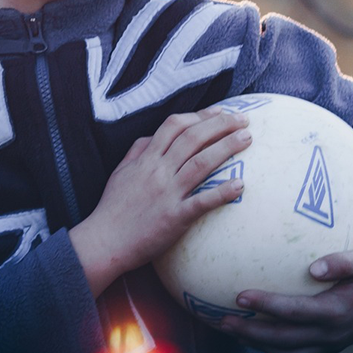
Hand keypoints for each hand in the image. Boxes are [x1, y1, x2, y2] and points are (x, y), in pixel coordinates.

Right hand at [70, 106, 250, 297]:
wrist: (105, 241)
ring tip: (247, 138)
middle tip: (243, 119)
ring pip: (200, 163)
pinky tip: (240, 185)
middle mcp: (158, 171)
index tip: (220, 111)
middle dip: (220, 125)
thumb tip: (152, 137)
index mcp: (146, 159)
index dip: (199, 115)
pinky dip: (222, 192)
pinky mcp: (174, 217)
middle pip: (192, 138)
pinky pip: (201, 202)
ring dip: (226, 148)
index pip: (174, 126)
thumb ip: (137, 151)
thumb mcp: (120, 172)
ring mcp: (167, 193)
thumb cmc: (112, 208)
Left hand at [216, 249, 352, 352]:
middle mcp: (333, 334)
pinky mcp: (330, 348)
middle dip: (251, 332)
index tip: (239, 295)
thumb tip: (313, 268)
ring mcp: (332, 345)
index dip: (266, 305)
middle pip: (284, 340)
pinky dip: (273, 350)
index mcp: (339, 312)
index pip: (295, 312)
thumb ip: (344, 261)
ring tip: (229, 329)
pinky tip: (251, 335)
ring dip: (257, 344)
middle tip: (221, 319)